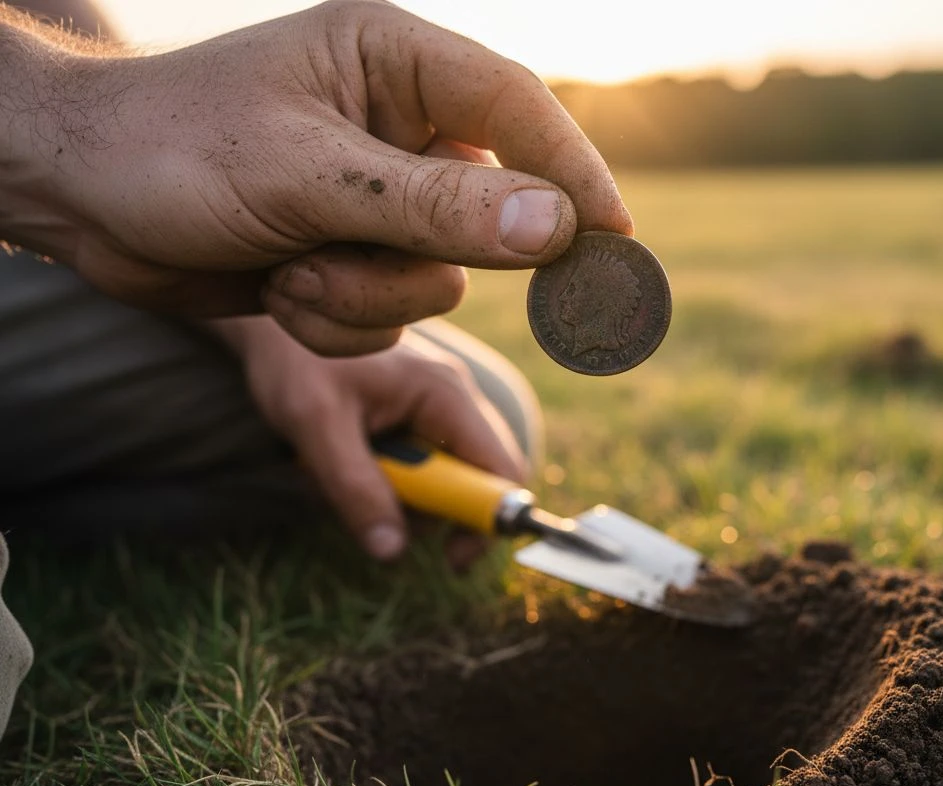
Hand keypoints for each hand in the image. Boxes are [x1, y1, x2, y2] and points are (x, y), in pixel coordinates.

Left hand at [2, 0, 631, 353]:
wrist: (83, 202)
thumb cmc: (176, 150)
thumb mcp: (308, 173)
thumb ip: (435, 205)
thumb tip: (558, 228)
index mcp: (396, 65)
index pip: (519, 110)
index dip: (575, 173)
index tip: (616, 239)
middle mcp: (401, 129)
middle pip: (492, 213)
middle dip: (423, 255)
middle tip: (369, 259)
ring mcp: (382, 199)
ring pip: (443, 281)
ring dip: (362, 296)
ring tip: (289, 268)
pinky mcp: (357, 257)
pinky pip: (393, 316)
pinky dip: (337, 322)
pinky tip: (278, 287)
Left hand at [212, 315, 527, 560]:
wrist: (272, 324)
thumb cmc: (294, 361)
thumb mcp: (316, 426)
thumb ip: (355, 488)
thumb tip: (391, 552)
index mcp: (446, 394)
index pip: (502, 471)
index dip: (487, 522)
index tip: (451, 560)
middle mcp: (454, 400)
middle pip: (478, 482)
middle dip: (429, 512)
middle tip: (375, 515)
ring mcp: (438, 409)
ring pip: (444, 483)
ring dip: (398, 499)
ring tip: (341, 474)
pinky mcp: (418, 420)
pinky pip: (421, 470)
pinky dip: (387, 482)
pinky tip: (349, 460)